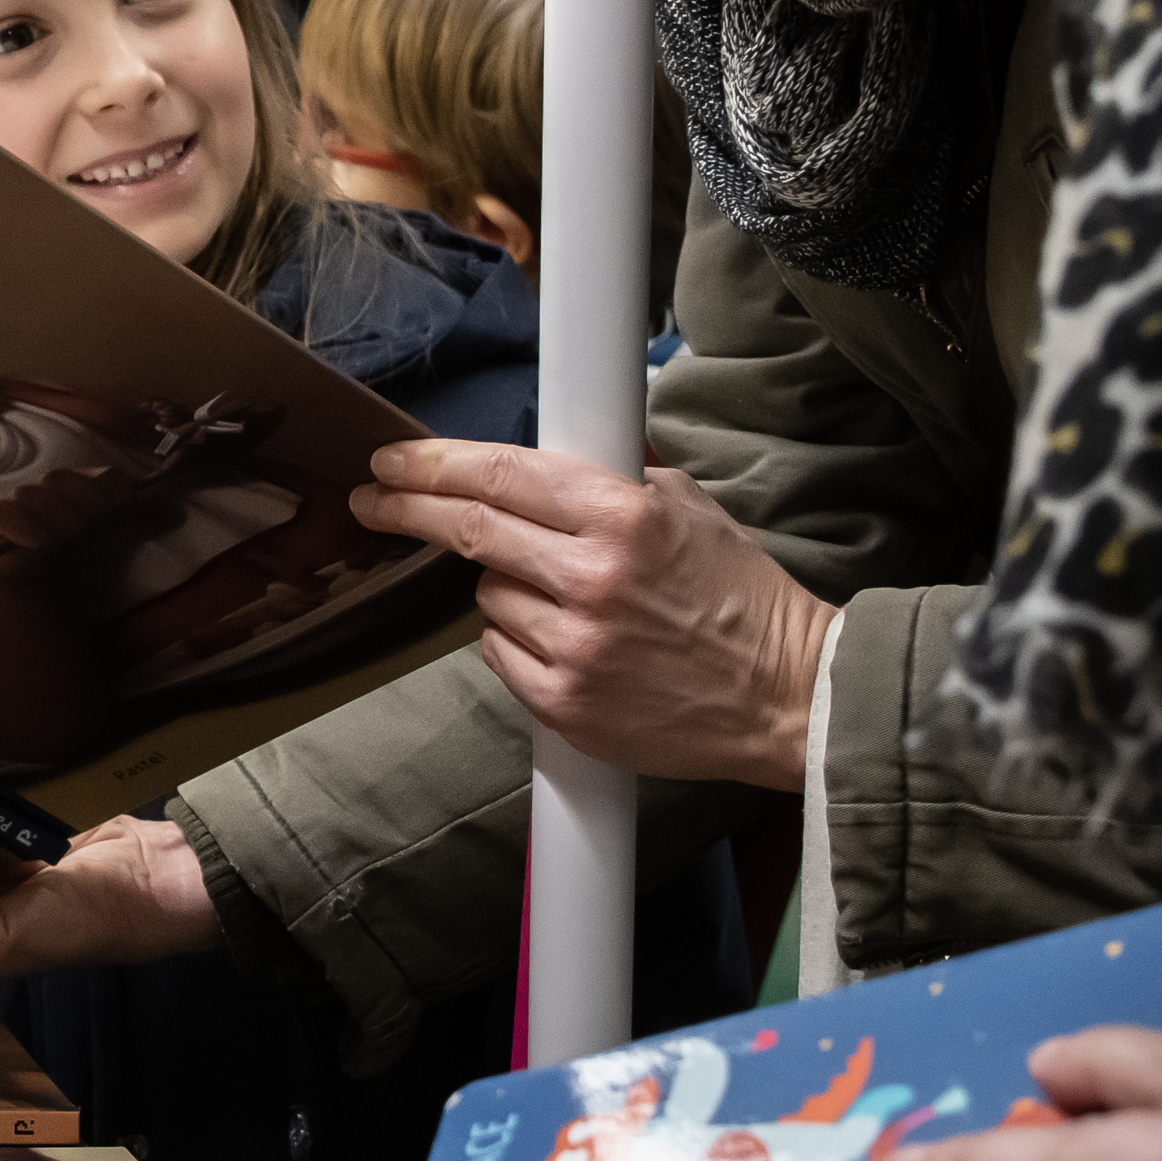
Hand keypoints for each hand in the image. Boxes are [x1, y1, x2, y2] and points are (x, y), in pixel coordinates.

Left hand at [356, 442, 835, 791]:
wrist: (789, 695)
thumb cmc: (740, 597)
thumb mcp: (687, 508)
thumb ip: (613, 478)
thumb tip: (542, 455)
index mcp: (622, 517)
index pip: (500, 474)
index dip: (432, 465)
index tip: (389, 462)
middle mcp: (591, 578)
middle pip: (469, 530)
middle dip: (407, 510)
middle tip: (371, 501)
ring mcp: (574, 646)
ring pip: (487, 597)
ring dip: (505, 588)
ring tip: (570, 601)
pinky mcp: (565, 705)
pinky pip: (500, 654)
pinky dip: (517, 643)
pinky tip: (567, 645)